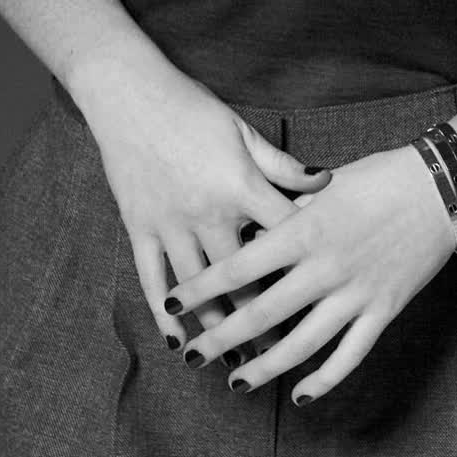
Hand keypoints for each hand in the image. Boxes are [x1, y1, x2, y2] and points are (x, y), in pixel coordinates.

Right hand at [80, 57, 332, 350]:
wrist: (130, 94)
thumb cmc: (194, 109)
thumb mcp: (244, 132)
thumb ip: (283, 165)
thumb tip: (326, 181)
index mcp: (240, 187)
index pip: (283, 235)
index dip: (307, 265)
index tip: (324, 295)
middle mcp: (207, 212)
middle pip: (244, 277)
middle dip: (265, 317)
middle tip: (286, 352)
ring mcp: (170, 224)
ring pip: (199, 288)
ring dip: (218, 327)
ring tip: (238, 362)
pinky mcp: (139, 227)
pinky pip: (152, 278)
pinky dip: (165, 313)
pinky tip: (177, 341)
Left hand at [165, 144, 456, 403]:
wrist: (440, 187)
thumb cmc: (380, 176)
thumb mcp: (325, 186)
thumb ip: (286, 210)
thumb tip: (250, 226)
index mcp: (304, 230)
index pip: (238, 266)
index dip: (201, 288)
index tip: (172, 302)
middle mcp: (324, 266)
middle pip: (260, 313)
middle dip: (220, 337)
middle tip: (191, 355)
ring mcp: (355, 292)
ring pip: (300, 344)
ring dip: (263, 367)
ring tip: (234, 382)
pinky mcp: (384, 310)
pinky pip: (349, 355)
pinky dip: (323, 380)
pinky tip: (298, 396)